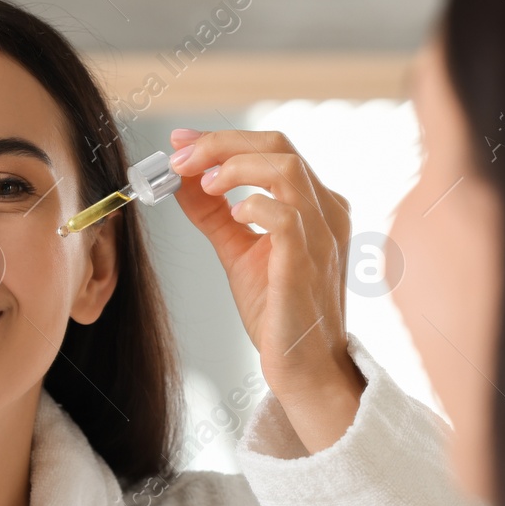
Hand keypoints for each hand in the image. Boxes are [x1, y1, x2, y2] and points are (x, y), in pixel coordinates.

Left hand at [168, 127, 365, 452]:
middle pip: (278, 144)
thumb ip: (214, 214)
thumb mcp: (239, 251)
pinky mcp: (307, 264)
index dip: (221, 138)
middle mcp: (325, 211)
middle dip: (221, 143)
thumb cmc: (279, 312)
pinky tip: (234, 217)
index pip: (271, 147)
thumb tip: (182, 178)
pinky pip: (287, 217)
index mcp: (314, 203)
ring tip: (206, 184)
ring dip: (235, 166)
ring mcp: (322, 235)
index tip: (179, 143)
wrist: (304, 366)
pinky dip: (254, 206)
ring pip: (286, 168)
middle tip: (179, 159)